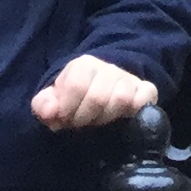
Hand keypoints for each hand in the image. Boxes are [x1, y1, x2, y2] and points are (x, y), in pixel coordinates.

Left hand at [32, 53, 159, 129]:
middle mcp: (108, 68)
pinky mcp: (146, 90)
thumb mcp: (54, 101)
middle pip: (98, 97)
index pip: (76, 85)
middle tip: (80, 124)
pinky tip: (123, 118)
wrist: (103, 90)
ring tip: (98, 121)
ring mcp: (128, 79)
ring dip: (106, 118)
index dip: (67, 109)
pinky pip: (145, 98)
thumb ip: (44, 105)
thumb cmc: (76, 100)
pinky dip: (135, 110)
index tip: (64, 120)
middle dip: (85, 118)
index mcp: (83, 65)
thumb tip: (49, 112)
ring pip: (121, 99)